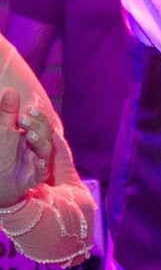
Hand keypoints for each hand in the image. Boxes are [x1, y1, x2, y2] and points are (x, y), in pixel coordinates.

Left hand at [0, 88, 49, 207]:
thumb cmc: (0, 155)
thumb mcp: (0, 131)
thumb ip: (5, 112)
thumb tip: (11, 90)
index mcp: (31, 136)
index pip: (42, 123)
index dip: (39, 116)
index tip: (29, 110)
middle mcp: (36, 149)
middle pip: (47, 135)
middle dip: (38, 126)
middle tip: (23, 119)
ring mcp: (36, 164)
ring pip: (46, 152)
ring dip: (40, 142)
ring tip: (30, 136)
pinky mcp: (33, 180)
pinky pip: (41, 172)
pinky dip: (41, 166)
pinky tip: (37, 160)